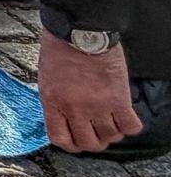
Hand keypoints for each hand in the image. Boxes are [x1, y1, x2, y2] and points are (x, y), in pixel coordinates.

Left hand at [39, 31, 142, 152]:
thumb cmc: (60, 49)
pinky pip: (130, 127)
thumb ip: (55, 101)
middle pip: (88, 144)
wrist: (80, 32)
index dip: (71, 144)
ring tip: (111, 120)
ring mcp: (98, 106)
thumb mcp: (46, 78)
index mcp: (52, 103)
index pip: (60, 139)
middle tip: (97, 131)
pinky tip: (125, 115)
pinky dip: (130, 125)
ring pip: (111, 137)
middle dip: (94, 141)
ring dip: (112, 132)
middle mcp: (75, 109)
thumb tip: (63, 117)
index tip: (76, 139)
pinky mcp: (119, 99)